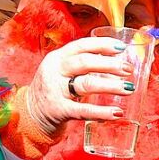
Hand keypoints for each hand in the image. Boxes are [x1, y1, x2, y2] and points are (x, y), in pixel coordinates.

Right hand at [20, 36, 135, 136]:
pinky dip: (102, 112)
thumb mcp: (61, 71)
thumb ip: (82, 64)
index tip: (122, 48)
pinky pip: (83, 111)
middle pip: (85, 62)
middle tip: (128, 69)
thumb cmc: (53, 90)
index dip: (103, 44)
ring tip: (128, 88)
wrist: (29, 114)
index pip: (82, 45)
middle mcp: (55, 71)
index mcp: (57, 58)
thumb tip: (115, 59)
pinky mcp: (59, 111)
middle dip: (110, 64)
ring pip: (87, 84)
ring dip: (111, 85)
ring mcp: (56, 91)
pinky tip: (117, 112)